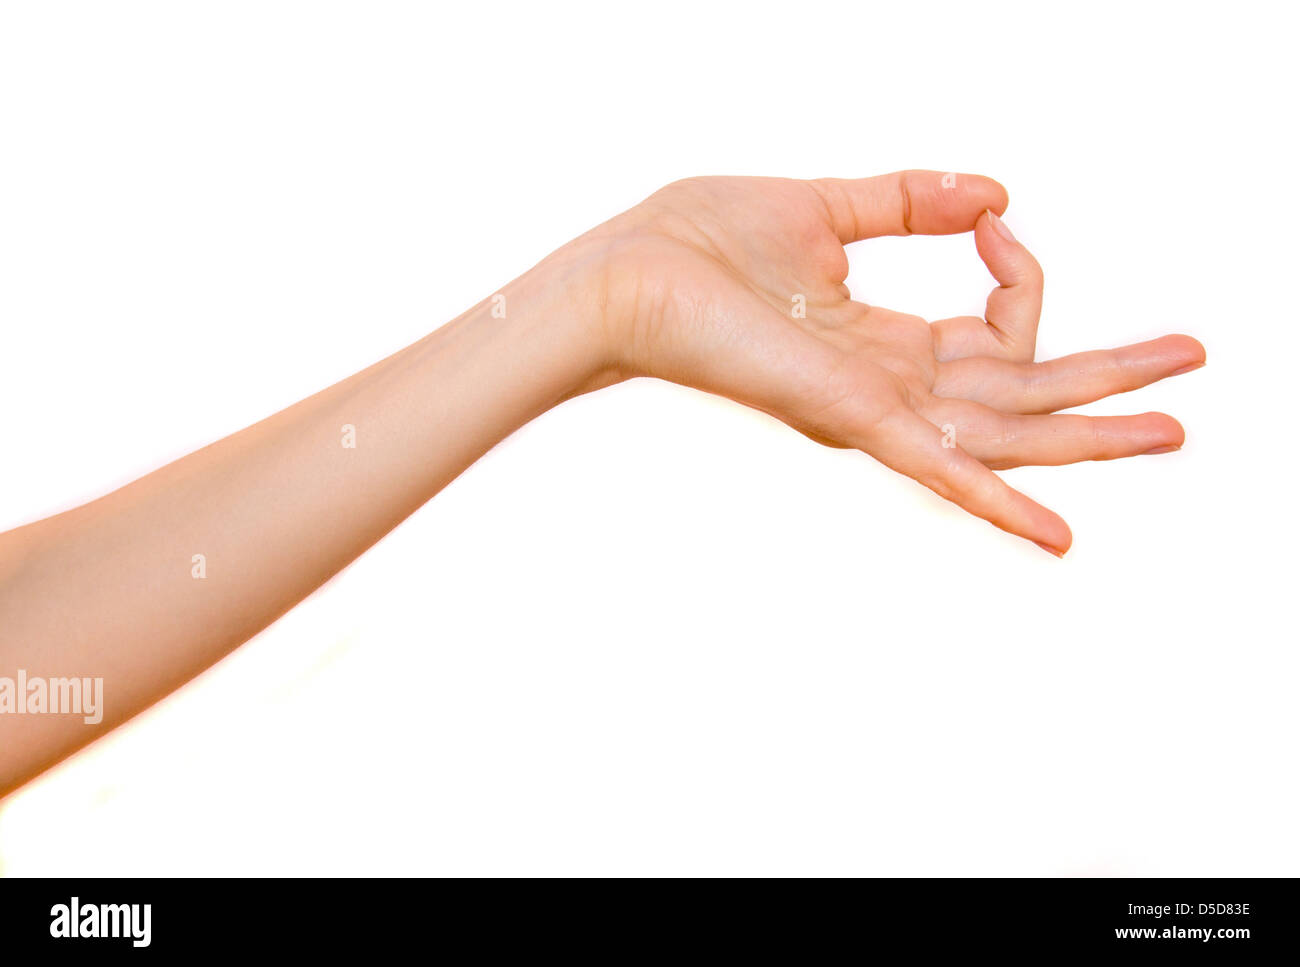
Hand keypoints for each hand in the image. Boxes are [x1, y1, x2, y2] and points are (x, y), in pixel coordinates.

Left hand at [583, 171, 1204, 554]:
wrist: (628, 272)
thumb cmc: (701, 242)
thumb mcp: (825, 206)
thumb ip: (910, 201)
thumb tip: (999, 192)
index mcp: (884, 342)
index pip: (996, 328)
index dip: (1021, 271)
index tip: (996, 216)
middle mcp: (888, 385)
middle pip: (1020, 396)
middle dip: (1108, 384)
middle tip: (1189, 371)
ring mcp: (873, 408)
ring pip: (1004, 432)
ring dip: (1092, 434)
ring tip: (1174, 426)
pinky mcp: (849, 416)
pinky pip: (938, 466)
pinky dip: (999, 502)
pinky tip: (1060, 534)